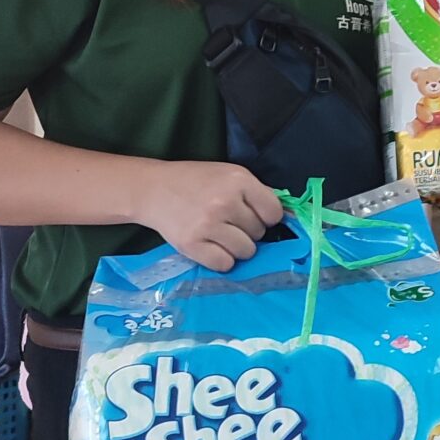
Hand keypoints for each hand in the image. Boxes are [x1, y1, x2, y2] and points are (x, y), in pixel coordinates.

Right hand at [132, 160, 283, 269]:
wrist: (154, 189)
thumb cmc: (196, 181)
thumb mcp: (229, 175)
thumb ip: (256, 193)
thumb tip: (285, 217)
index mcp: (238, 180)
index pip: (273, 212)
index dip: (266, 216)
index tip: (253, 214)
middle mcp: (225, 202)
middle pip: (259, 233)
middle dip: (248, 230)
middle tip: (228, 221)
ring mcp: (208, 225)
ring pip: (246, 252)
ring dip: (238, 247)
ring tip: (221, 235)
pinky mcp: (192, 245)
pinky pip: (225, 264)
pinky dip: (222, 260)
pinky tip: (212, 246)